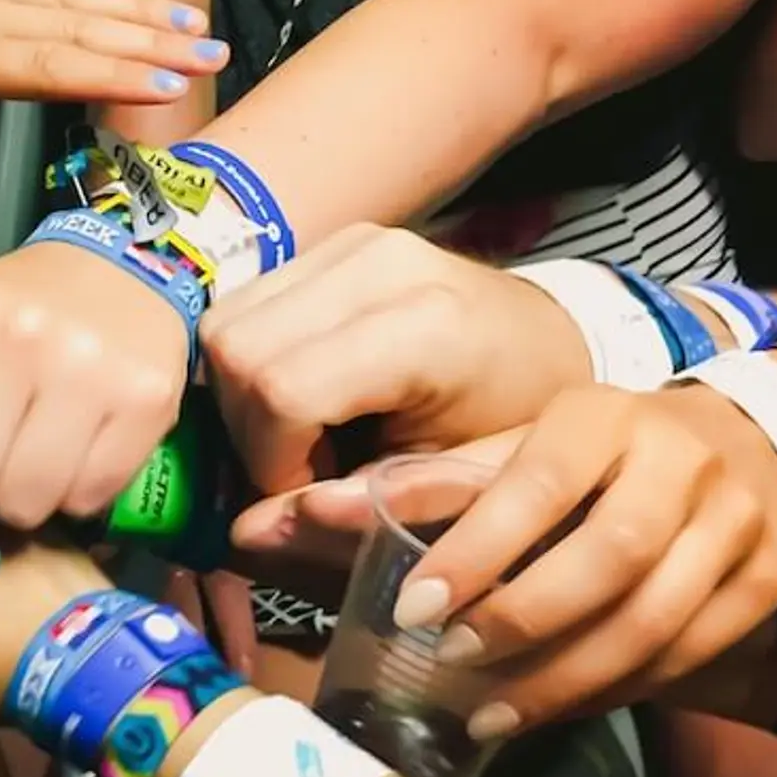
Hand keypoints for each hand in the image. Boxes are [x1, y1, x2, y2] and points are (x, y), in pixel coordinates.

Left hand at [0, 242, 189, 527]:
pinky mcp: (146, 401)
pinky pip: (86, 499)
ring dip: (14, 504)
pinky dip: (72, 497)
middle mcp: (15, 336)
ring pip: (21, 505)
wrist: (118, 272)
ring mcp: (87, 369)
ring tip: (20, 464)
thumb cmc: (3, 315)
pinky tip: (70, 457)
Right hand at [201, 225, 591, 495]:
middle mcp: (378, 263)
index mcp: (427, 326)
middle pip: (237, 348)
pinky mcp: (332, 241)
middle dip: (247, 428)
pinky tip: (299, 393)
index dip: (273, 459)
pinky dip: (251, 362)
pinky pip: (244, 304)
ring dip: (241, 395)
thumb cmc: (510, 426)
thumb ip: (345, 514)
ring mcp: (350, 243)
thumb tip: (238, 535)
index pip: (284, 389)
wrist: (551, 345)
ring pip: (226, 322)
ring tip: (299, 431)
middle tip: (299, 467)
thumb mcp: (441, 488)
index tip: (310, 494)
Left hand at [262, 383, 776, 736]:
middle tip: (449, 661)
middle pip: (606, 559)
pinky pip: (685, 657)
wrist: (726, 454)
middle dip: (521, 620)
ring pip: (651, 620)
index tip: (414, 609)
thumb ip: (396, 493)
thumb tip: (254, 525)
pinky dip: (610, 692)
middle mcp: (675, 458)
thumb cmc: (575, 460)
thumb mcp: (495, 459)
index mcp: (597, 415)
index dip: (476, 550)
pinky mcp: (758, 582)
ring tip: (484, 711)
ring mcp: (733, 521)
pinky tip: (543, 712)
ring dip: (561, 678)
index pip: (537, 481)